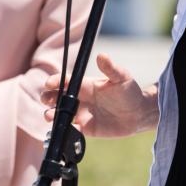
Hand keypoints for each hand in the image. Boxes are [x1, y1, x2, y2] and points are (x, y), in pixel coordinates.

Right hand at [40, 53, 157, 136]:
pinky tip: (64, 129)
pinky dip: (64, 130)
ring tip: (50, 115)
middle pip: (57, 97)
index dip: (55, 81)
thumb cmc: (130, 92)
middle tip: (46, 99)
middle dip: (48, 97)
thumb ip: (111, 68)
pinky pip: (70, 130)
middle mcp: (81, 99)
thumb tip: (102, 55)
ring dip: (51, 114)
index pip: (66, 81)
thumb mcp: (121, 77)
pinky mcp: (86, 129)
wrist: (139, 114)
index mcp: (86, 85)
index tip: (49, 83)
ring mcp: (82, 114)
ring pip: (60, 114)